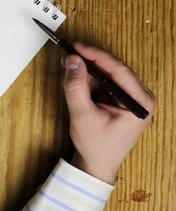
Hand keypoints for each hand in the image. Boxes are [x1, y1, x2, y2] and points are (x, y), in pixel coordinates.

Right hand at [61, 44, 155, 183]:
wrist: (98, 164)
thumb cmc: (96, 146)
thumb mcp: (82, 115)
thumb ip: (76, 87)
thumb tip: (73, 61)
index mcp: (140, 103)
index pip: (118, 70)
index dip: (96, 55)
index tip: (77, 46)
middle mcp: (141, 98)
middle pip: (114, 69)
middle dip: (90, 63)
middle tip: (69, 57)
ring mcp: (133, 99)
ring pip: (109, 75)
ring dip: (89, 73)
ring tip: (70, 73)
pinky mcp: (123, 100)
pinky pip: (106, 83)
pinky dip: (91, 82)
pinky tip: (79, 85)